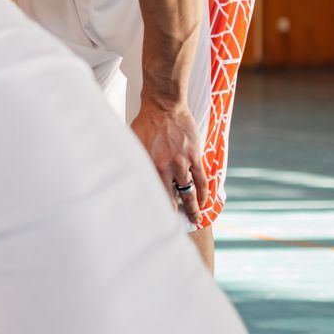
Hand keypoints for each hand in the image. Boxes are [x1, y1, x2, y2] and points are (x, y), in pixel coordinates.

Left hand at [131, 99, 208, 224]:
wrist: (164, 106)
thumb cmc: (145, 123)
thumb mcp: (134, 144)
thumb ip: (137, 161)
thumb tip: (129, 173)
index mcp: (150, 166)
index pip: (155, 194)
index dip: (158, 209)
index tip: (158, 220)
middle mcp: (167, 168)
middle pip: (174, 197)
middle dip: (177, 214)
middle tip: (179, 227)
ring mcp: (183, 163)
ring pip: (190, 191)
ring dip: (194, 207)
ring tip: (197, 219)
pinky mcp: (195, 156)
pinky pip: (203, 178)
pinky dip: (204, 192)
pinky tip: (204, 200)